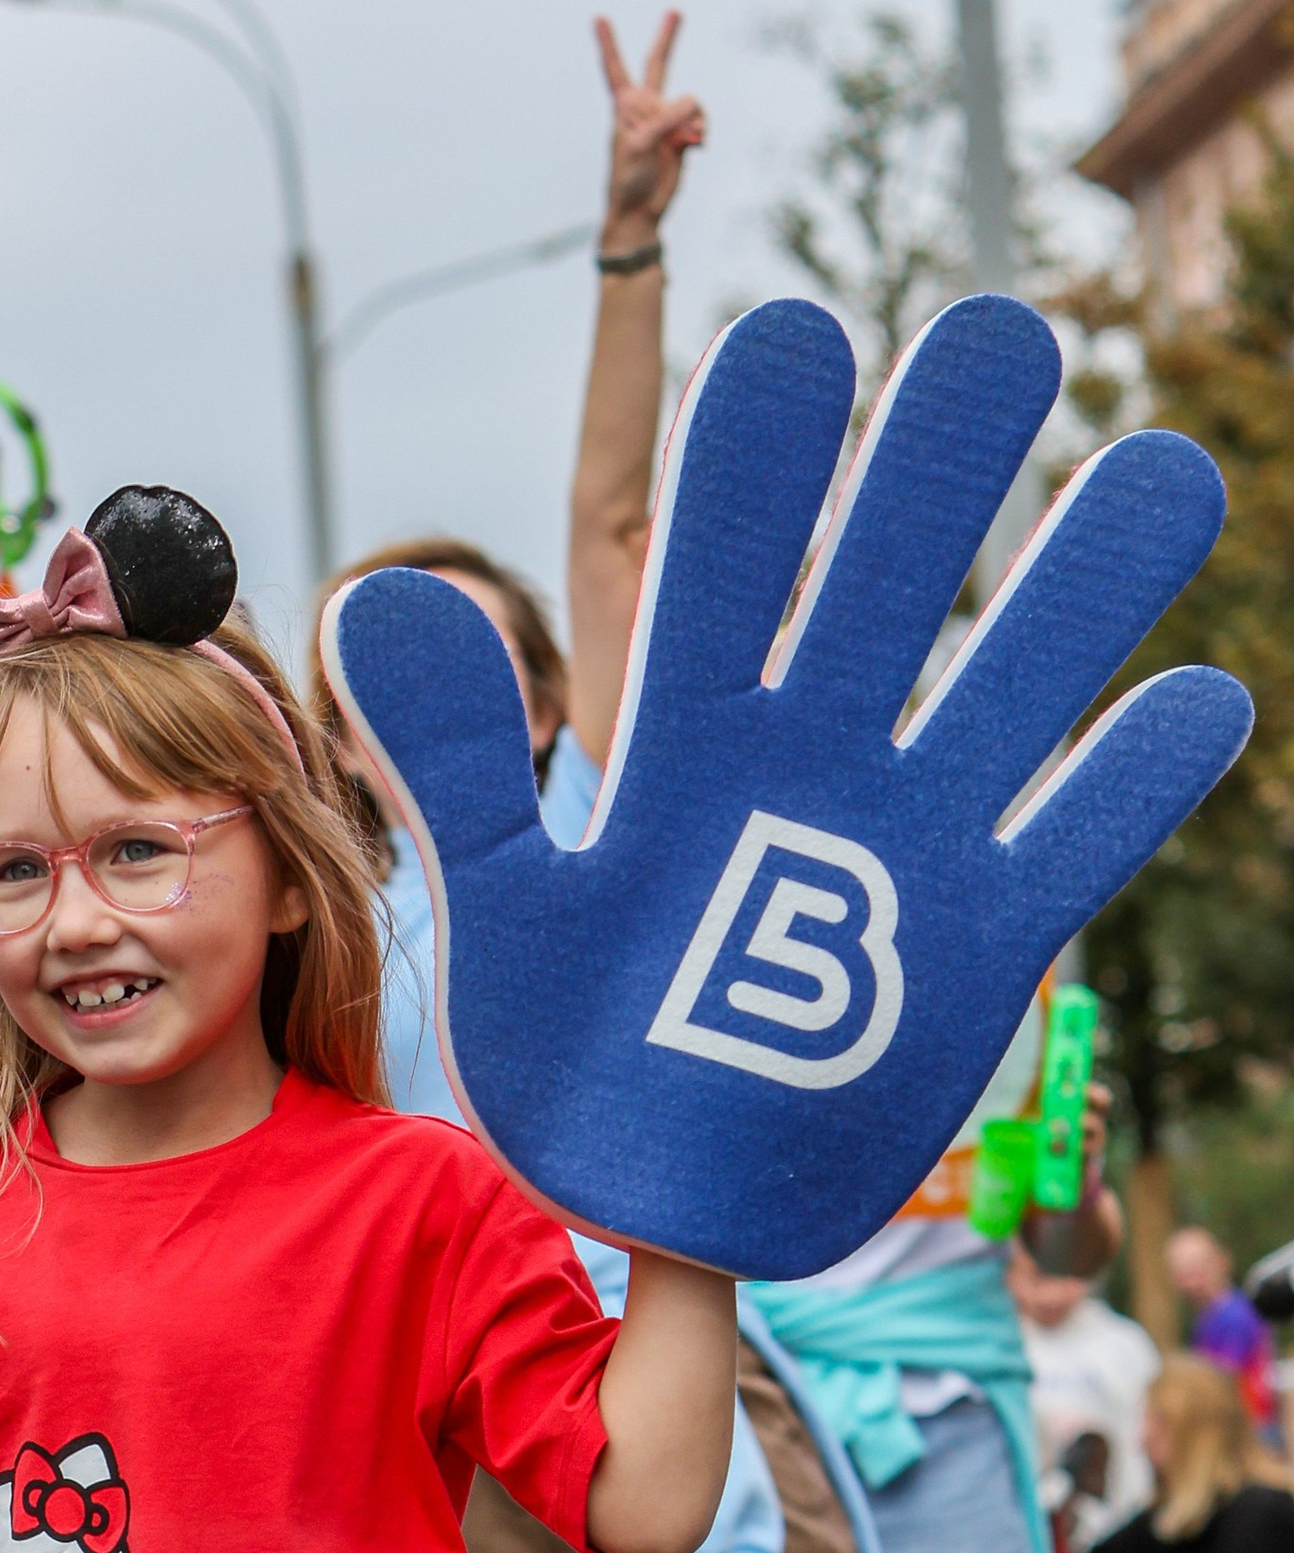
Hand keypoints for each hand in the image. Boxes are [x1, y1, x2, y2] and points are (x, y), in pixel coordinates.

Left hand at [324, 296, 1251, 1281]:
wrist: (662, 1199)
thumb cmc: (574, 1062)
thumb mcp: (507, 919)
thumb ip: (460, 767)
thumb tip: (374, 601)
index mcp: (690, 743)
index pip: (725, 570)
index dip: (759, 463)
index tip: (790, 338)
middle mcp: (816, 762)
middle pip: (889, 588)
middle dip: (939, 472)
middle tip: (997, 335)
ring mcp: (912, 839)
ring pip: (1012, 683)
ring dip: (1082, 588)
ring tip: (1155, 469)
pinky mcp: (984, 933)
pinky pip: (1078, 839)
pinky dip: (1136, 777)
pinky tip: (1196, 698)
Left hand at [596, 14, 704, 238]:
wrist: (641, 212)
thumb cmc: (629, 180)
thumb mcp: (641, 147)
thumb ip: (664, 119)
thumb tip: (692, 102)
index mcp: (625, 107)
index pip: (615, 69)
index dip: (608, 44)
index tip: (599, 18)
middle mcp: (646, 107)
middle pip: (657, 64)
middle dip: (667, 38)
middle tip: (675, 12)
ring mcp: (666, 119)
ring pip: (690, 102)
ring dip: (692, 120)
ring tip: (682, 142)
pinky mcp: (682, 132)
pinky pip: (700, 119)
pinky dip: (700, 131)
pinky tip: (694, 145)